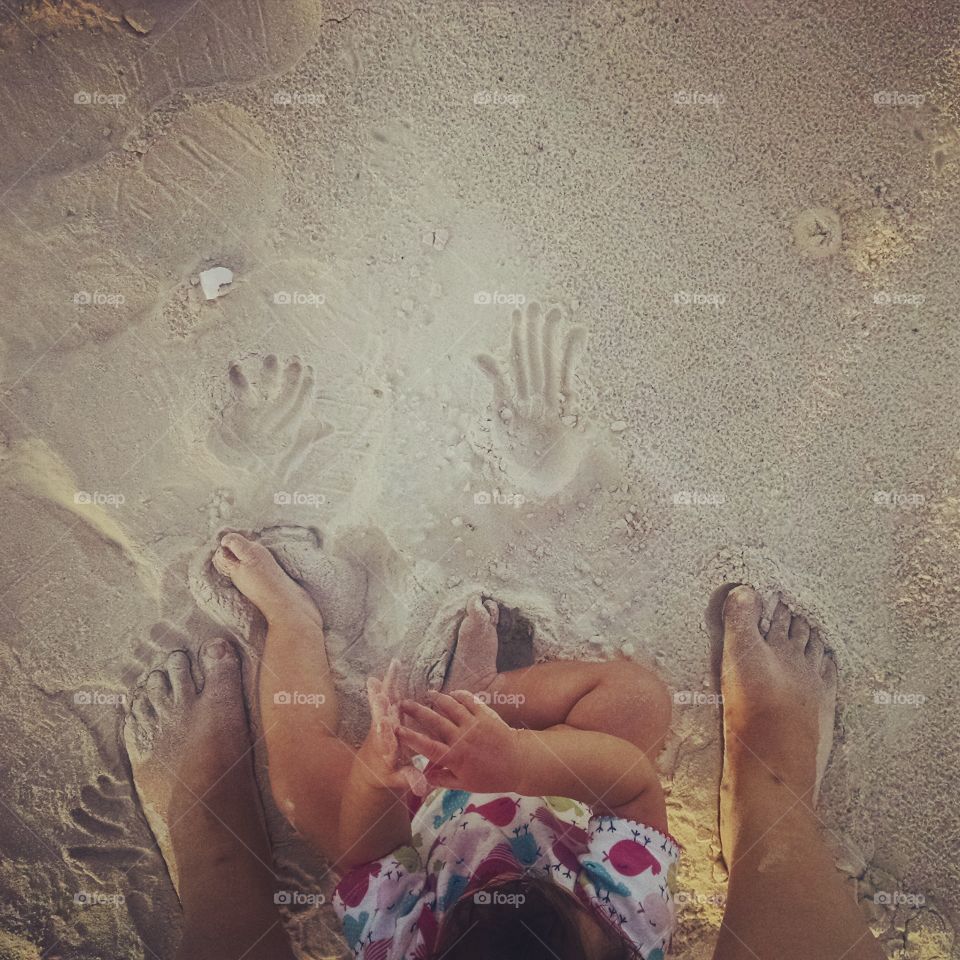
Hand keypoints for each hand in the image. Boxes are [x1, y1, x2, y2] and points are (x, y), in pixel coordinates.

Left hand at [358, 660, 428, 794]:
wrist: (371, 767)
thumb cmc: (388, 774)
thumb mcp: (399, 779)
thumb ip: (410, 779)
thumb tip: (423, 787)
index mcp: (385, 749)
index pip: (385, 741)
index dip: (386, 732)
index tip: (387, 724)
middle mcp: (381, 732)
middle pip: (380, 717)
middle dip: (381, 707)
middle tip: (380, 695)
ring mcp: (382, 719)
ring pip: (383, 700)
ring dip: (386, 685)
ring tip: (390, 669)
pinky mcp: (386, 711)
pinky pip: (389, 693)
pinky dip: (391, 679)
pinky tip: (395, 664)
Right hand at [397, 690, 526, 792]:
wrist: (518, 763)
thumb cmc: (491, 777)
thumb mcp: (465, 784)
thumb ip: (443, 779)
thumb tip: (424, 776)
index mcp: (454, 757)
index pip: (426, 745)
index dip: (410, 737)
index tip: (396, 729)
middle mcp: (461, 737)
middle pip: (433, 720)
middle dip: (416, 710)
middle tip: (403, 703)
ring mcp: (473, 723)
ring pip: (449, 705)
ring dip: (435, 698)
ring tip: (426, 694)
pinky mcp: (484, 713)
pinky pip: (468, 699)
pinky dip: (457, 695)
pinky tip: (450, 694)